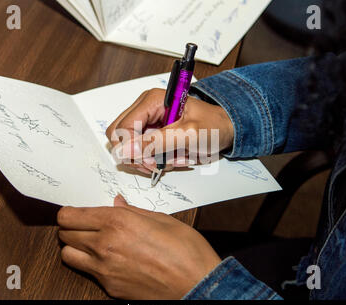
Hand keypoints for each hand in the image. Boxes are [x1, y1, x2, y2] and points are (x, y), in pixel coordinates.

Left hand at [57, 195, 221, 298]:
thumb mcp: (161, 219)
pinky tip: (109, 260)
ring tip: (89, 243)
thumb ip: (133, 210)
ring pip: (68, 255)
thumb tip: (118, 203)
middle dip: (70, 227)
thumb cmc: (186, 251)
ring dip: (74, 247)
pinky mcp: (109, 287)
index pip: (71, 215)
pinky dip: (91, 265)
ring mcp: (105, 269)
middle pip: (65, 233)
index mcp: (118, 222)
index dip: (68, 212)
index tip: (72, 212)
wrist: (197, 284)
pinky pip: (87, 273)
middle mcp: (105, 245)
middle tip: (83, 224)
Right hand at [106, 88, 233, 173]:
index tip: (147, 160)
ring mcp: (148, 122)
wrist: (226, 129)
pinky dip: (154, 160)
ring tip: (170, 160)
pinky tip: (171, 158)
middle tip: (156, 163)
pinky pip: (141, 152)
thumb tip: (127, 150)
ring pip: (129, 148)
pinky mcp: (152, 133)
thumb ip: (157, 142)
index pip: (121, 127)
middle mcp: (146, 109)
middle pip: (120, 137)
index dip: (130, 148)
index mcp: (152, 101)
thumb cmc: (213, 125)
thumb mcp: (188, 134)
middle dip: (137, 155)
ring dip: (148, 159)